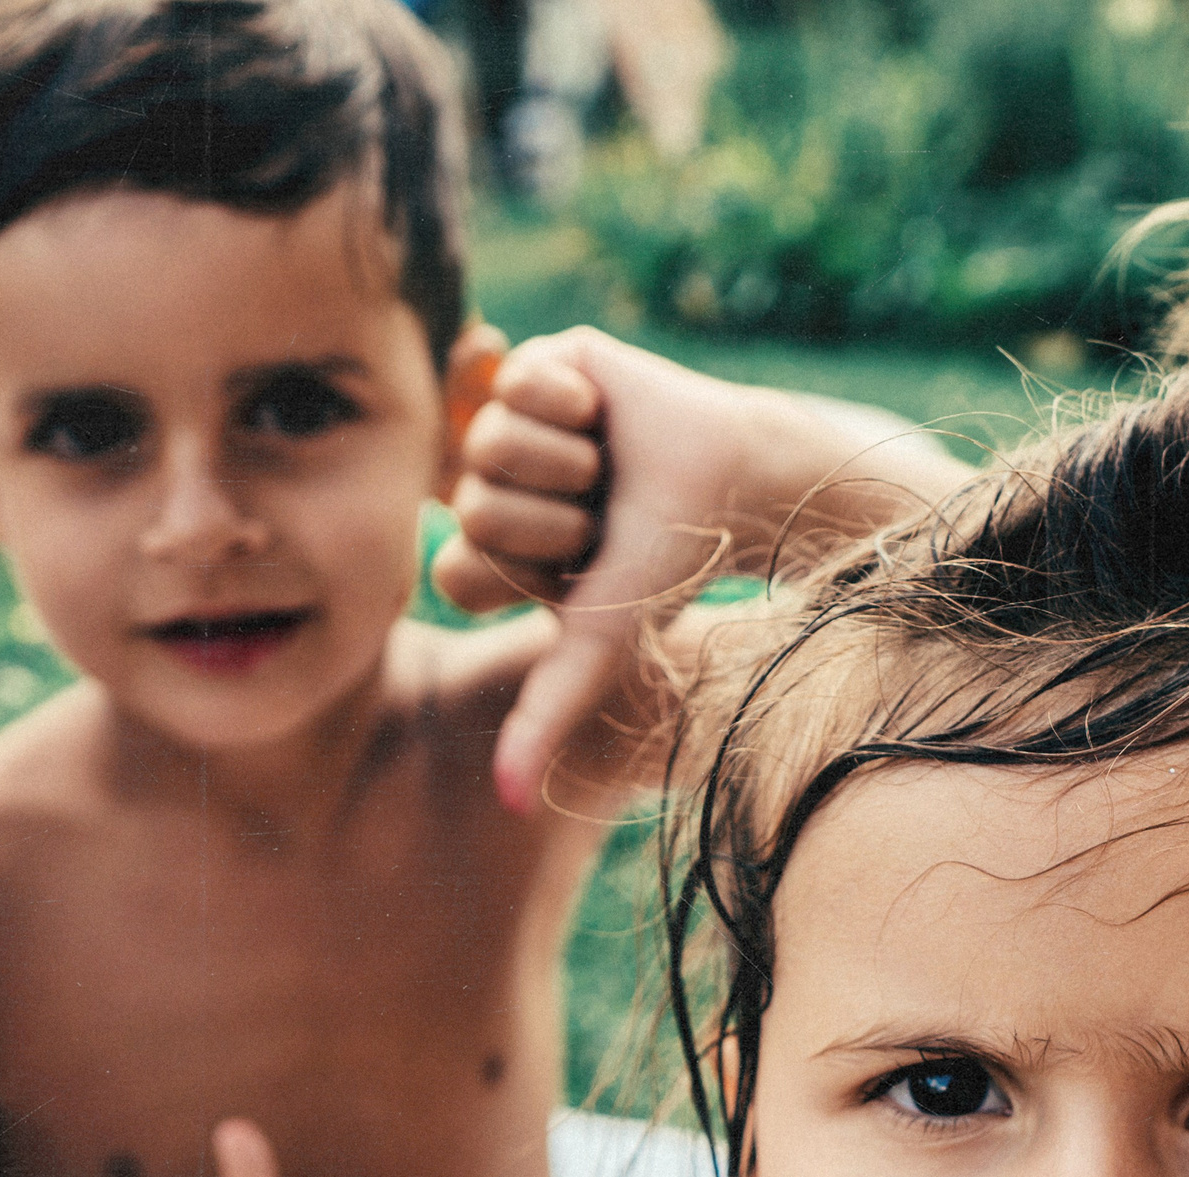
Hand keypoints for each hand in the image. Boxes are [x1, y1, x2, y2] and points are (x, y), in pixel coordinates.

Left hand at [440, 330, 756, 813]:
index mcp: (488, 550)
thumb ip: (544, 716)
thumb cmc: (667, 566)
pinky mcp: (542, 361)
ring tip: (607, 463)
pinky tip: (604, 410)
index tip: (581, 569)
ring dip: (568, 462)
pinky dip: (576, 402)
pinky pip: (516, 377)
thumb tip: (507, 803)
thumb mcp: (598, 645)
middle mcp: (487, 484)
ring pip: (486, 442)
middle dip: (553, 517)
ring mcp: (509, 420)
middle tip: (601, 511)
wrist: (734, 484)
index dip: (526, 571)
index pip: (453, 568)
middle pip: (468, 505)